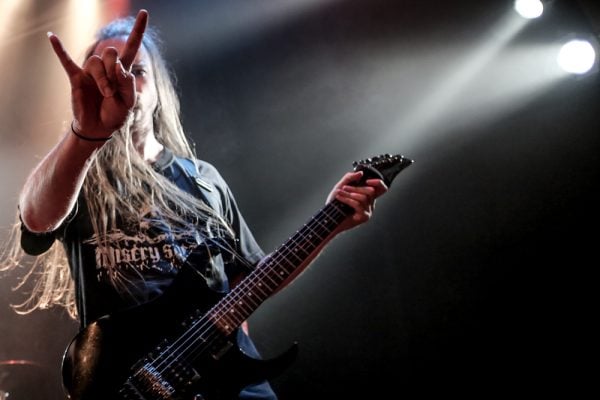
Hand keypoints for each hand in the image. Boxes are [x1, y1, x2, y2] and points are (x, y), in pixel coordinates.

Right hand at [48, 9, 147, 138]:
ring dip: (103, 79)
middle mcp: (106, 67)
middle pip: (110, 52)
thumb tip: (118, 66)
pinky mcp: (76, 78)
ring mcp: (90, 72)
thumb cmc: (115, 114)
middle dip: (114, 71)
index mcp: (122, 70)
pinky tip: (51, 37)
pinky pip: (66, 60)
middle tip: (113, 90)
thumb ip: (127, 84)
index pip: (131, 45)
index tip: (144, 13)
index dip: (138, 30)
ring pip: (95, 61)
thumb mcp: (129, 102)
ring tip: (105, 93)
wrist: (99, 127)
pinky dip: (59, 49)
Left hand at [326, 171, 387, 231]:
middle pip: (371, 191)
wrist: (328, 218)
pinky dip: (347, 199)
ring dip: (349, 194)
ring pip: (363, 197)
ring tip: (339, 193)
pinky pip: (358, 204)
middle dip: (356, 188)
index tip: (367, 180)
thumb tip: (361, 173)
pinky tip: (339, 197)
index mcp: (367, 195)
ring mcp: (368, 210)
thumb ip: (349, 178)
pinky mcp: (364, 217)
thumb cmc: (334, 203)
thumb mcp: (340, 186)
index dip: (378, 183)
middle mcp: (370, 203)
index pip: (381, 188)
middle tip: (344, 187)